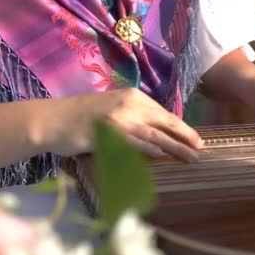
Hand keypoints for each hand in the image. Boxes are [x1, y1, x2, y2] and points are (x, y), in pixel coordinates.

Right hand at [41, 88, 202, 161]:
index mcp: (132, 96)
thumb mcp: (114, 109)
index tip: (195, 138)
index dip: (181, 127)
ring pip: (156, 135)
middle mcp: (129, 104)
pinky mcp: (110, 134)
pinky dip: (153, 150)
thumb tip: (159, 134)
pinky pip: (137, 144)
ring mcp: (120, 119)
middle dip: (186, 136)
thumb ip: (135, 117)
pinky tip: (165, 156)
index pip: (163, 113)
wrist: (53, 120)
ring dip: (176, 147)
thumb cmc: (82, 117)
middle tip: (201, 148)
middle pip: (165, 121)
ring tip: (191, 157)